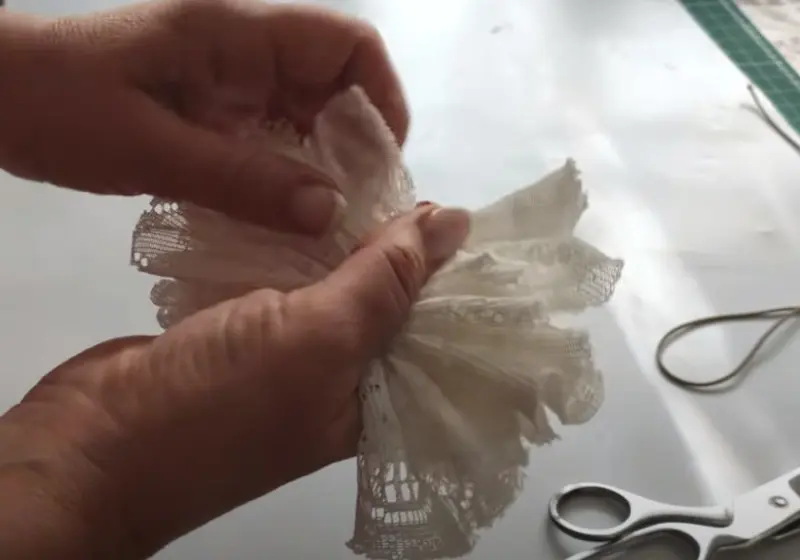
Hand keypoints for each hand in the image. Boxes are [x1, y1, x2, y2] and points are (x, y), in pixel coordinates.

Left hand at [0, 0, 408, 232]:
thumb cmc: (60, 106)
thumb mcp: (150, 147)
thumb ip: (243, 180)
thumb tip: (331, 213)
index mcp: (239, 32)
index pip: (349, 44)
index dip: (382, 99)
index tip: (380, 168)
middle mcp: (247, 48)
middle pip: (338, 84)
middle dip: (357, 146)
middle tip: (356, 212)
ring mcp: (231, 77)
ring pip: (309, 115)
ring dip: (325, 165)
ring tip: (328, 223)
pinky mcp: (215, 107)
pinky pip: (273, 137)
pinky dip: (289, 173)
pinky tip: (285, 214)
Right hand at [0, 205, 469, 558]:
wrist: (99, 439)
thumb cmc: (224, 402)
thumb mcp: (320, 341)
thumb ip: (385, 280)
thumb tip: (456, 222)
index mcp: (378, 404)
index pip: (436, 336)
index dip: (452, 279)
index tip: (465, 220)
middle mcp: (342, 382)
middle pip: (386, 306)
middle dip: (400, 254)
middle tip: (419, 191)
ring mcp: (290, 355)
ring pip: (334, 288)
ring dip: (348, 243)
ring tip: (374, 187)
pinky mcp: (246, 330)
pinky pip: (288, 280)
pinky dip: (299, 247)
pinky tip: (315, 206)